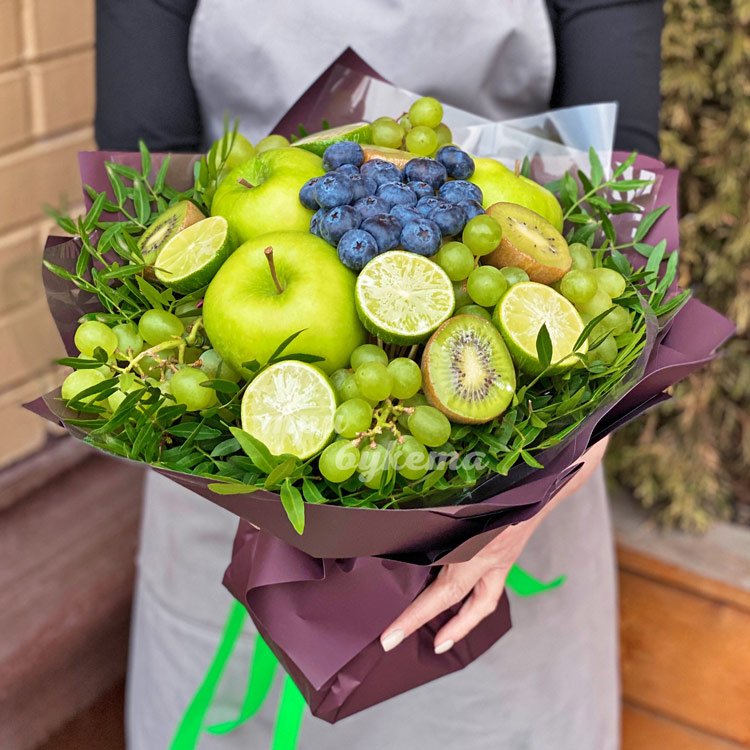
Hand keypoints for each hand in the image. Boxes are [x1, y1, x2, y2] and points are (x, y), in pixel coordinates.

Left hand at [380, 437, 608, 654]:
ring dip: (459, 623)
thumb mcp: (468, 503)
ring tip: (440, 638)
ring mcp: (500, 561)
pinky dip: (472, 602)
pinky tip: (460, 606)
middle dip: (424, 622)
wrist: (545, 483)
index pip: (443, 594)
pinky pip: (488, 588)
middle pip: (455, 601)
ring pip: (481, 603)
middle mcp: (488, 560)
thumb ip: (441, 521)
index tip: (390, 637)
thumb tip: (406, 534)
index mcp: (477, 549)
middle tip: (393, 640)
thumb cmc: (503, 486)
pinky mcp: (505, 557)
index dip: (415, 617)